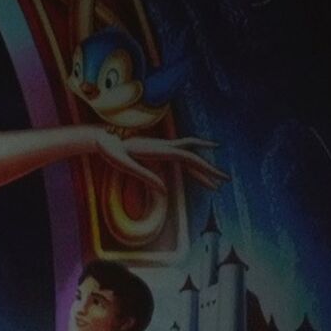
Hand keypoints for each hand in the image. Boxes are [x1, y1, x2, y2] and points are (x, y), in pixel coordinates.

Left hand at [93, 130, 226, 191]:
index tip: (216, 176)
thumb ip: (144, 176)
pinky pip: (181, 161)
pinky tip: (199, 177)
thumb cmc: (112, 152)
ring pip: (190, 159)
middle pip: (194, 157)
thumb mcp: (125, 166)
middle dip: (211, 169)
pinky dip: (192, 170)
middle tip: (226, 180)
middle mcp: (165, 146)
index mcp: (160, 149)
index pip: (188, 157)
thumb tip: (163, 191)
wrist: (103, 139)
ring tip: (218, 185)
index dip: (204, 166)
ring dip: (204, 171)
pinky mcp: (159, 152)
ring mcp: (163, 148)